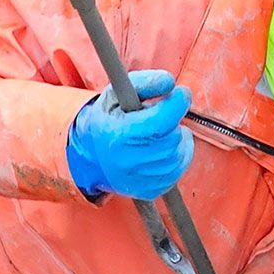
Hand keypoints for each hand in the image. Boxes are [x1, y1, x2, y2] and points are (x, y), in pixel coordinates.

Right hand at [64, 69, 194, 199]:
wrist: (92, 156)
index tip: (181, 94)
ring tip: (160, 131)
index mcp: (118, 136)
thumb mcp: (117, 94)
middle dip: (172, 122)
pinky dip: (178, 155)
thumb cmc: (108, 120)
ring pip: (178, 154)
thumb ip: (144, 83)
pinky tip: (163, 146)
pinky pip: (178, 170)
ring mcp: (140, 180)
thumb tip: (170, 83)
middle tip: (162, 115)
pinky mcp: (150, 191)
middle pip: (172, 137)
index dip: (177, 104)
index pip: (160, 121)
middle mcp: (128, 162)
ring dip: (177, 138)